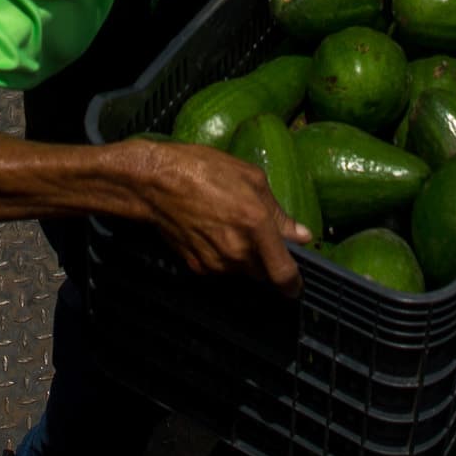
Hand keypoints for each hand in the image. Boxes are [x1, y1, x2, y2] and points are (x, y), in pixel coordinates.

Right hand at [130, 140, 307, 291]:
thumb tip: (301, 235)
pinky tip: (213, 232)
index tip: (296, 285)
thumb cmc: (202, 169)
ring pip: (242, 272)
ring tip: (230, 227)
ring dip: (244, 258)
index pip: (283, 274)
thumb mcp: (250, 177)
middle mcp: (238, 251)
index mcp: (256, 226)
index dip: (294, 285)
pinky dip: (223, 257)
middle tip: (257, 237)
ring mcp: (216, 263)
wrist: (154, 182)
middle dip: (266, 262)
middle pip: (264, 274)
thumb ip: (278, 212)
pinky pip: (221, 269)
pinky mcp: (197, 267)